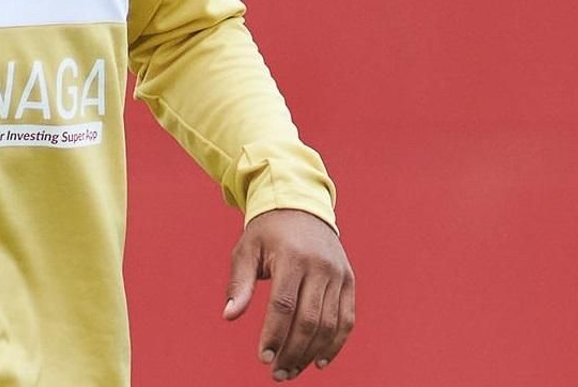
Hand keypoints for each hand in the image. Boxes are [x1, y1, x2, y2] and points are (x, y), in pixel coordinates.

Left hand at [223, 208, 354, 380]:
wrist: (301, 207)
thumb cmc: (268, 232)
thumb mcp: (246, 249)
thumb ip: (239, 283)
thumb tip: (229, 316)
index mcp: (293, 257)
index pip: (284, 305)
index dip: (273, 335)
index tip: (263, 358)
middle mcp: (320, 266)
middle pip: (309, 320)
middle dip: (292, 352)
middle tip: (277, 373)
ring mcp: (338, 274)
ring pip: (329, 325)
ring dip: (311, 354)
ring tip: (292, 370)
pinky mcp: (349, 281)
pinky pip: (346, 319)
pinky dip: (335, 344)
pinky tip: (319, 361)